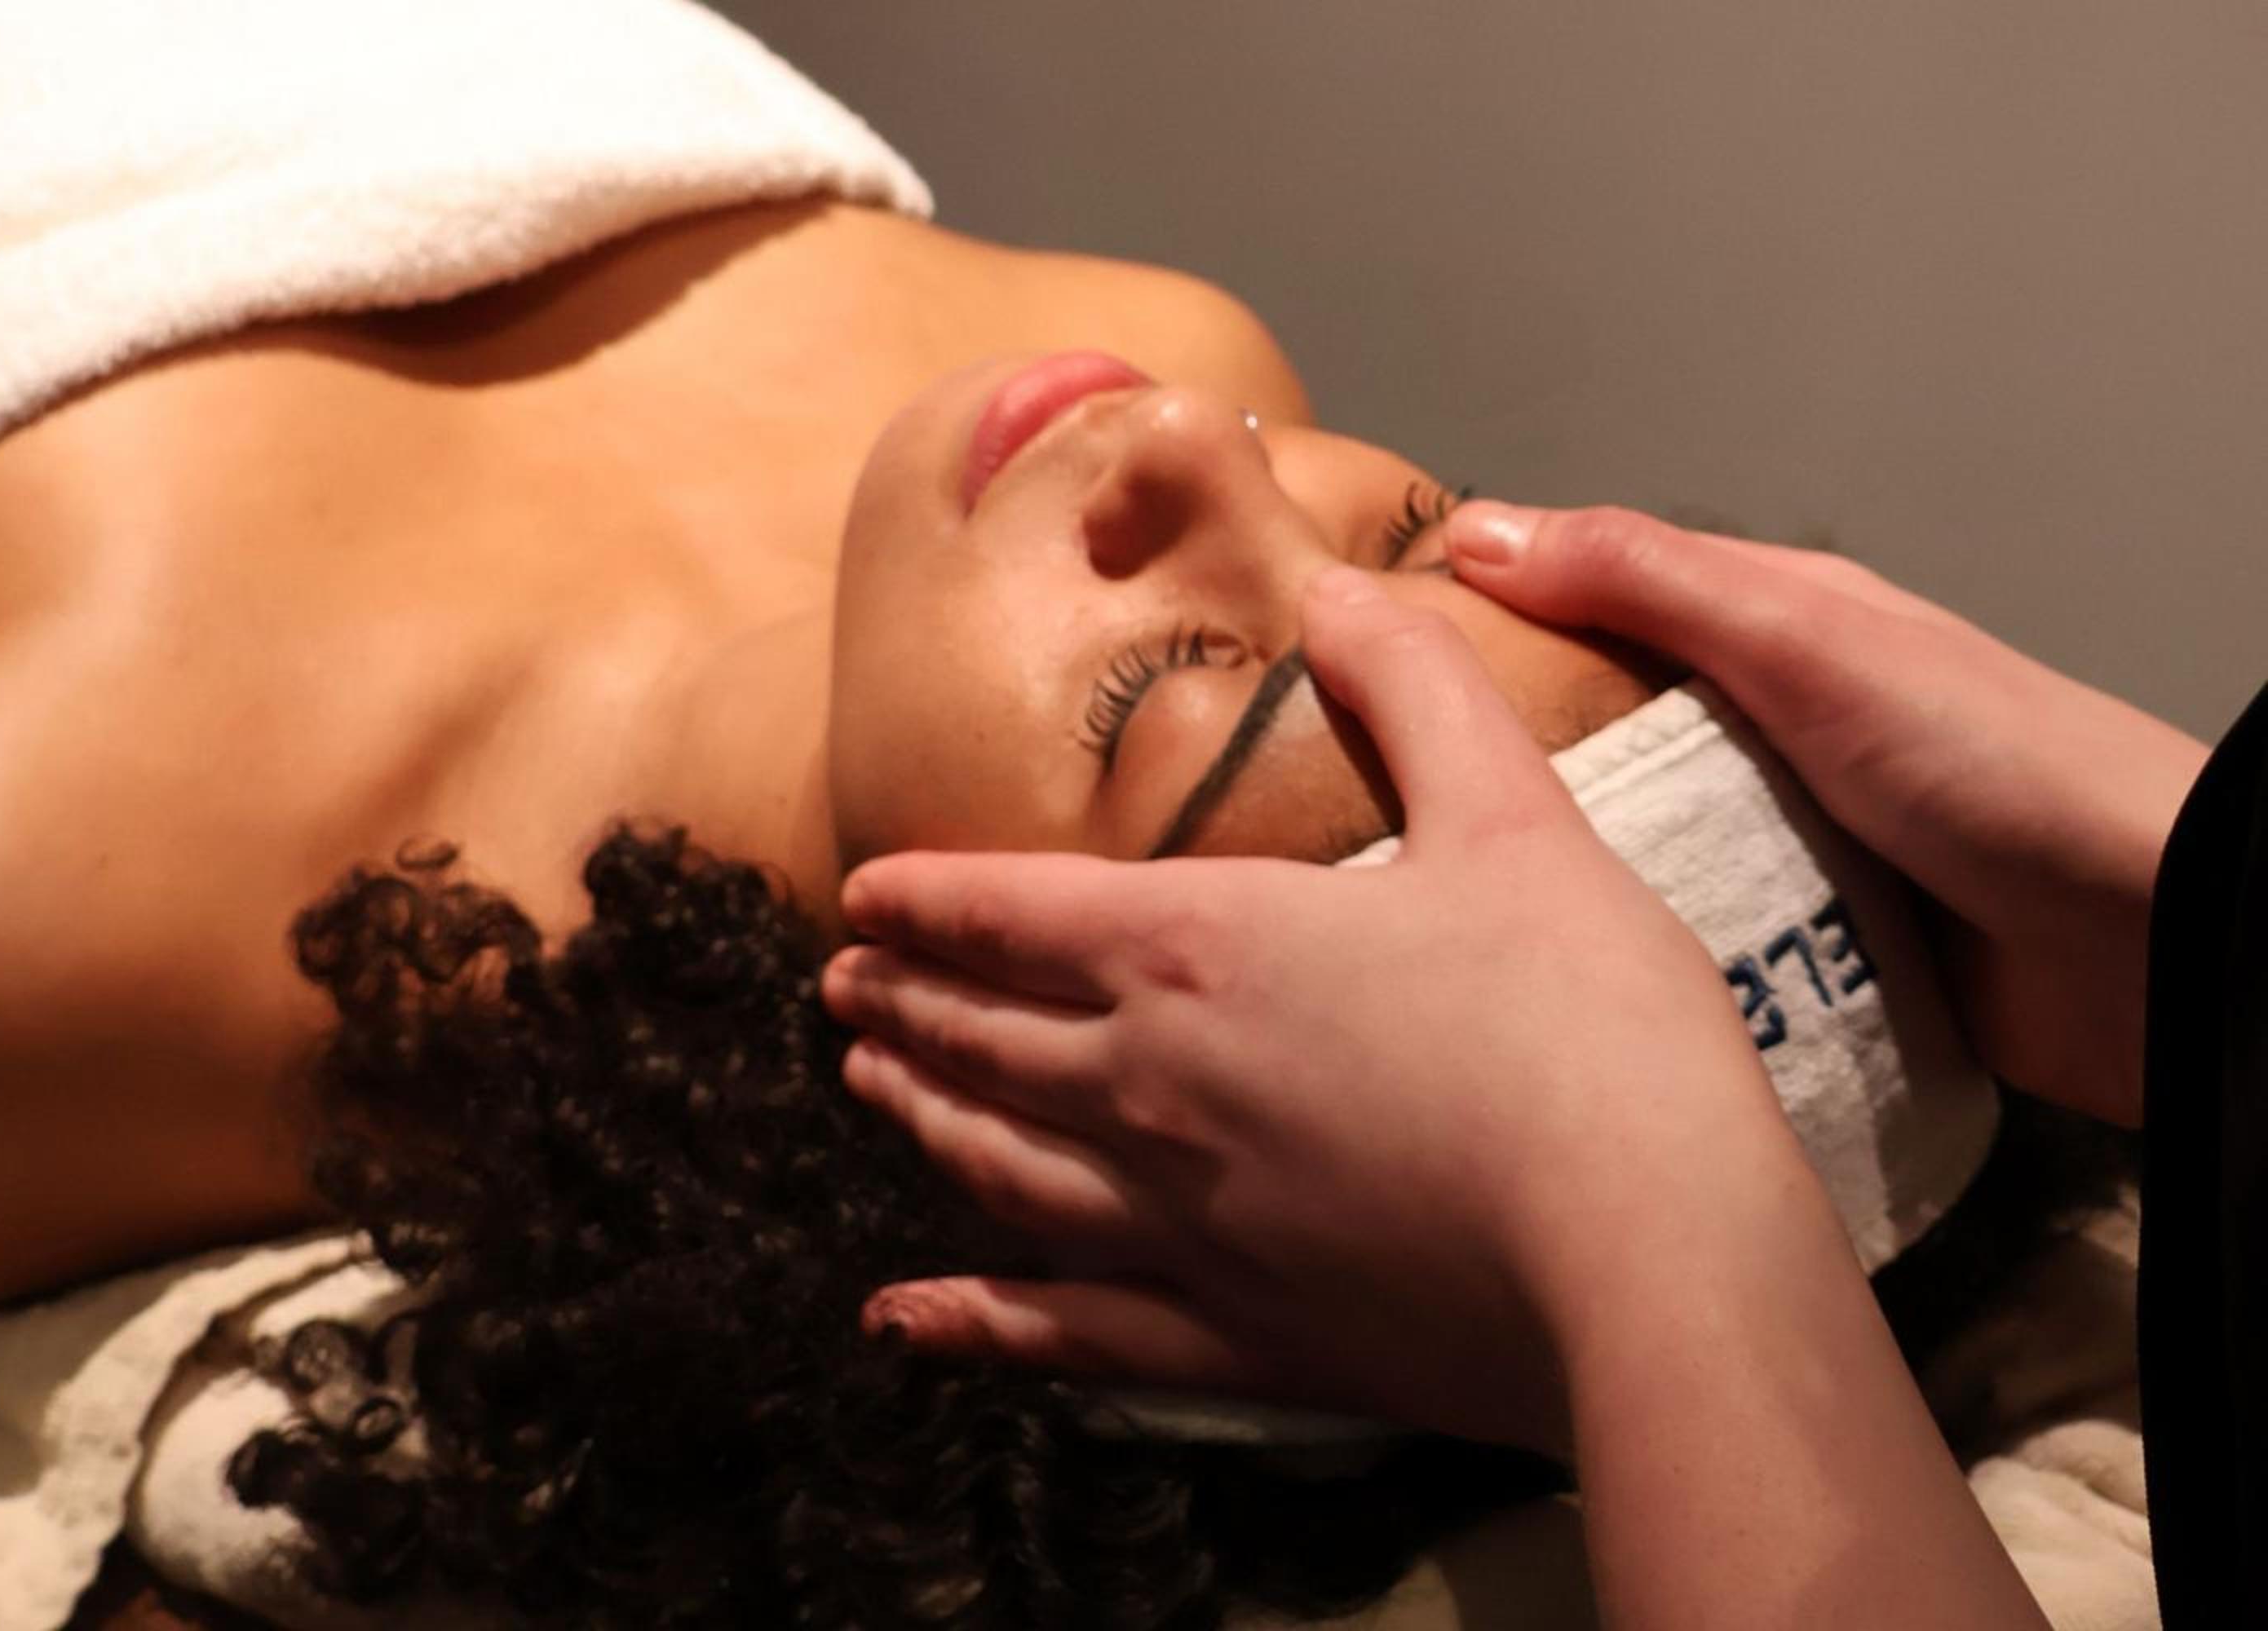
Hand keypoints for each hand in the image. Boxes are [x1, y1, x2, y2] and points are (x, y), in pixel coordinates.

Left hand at [821, 569, 1830, 1452]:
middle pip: (984, 1036)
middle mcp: (1150, 1087)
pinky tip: (902, 1319)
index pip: (1014, 912)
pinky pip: (1061, 1331)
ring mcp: (1177, 1227)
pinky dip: (970, 1324)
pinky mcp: (1230, 1340)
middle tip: (838, 985)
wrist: (1648, 1260)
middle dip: (904, 1000)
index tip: (860, 896)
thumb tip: (1339, 588)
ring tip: (866, 1084)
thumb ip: (1414, 691)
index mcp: (1200, 950)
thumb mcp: (1514, 817)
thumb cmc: (1587, 1026)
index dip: (927, 899)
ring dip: (922, 1115)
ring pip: (997, 1165)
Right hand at [1444, 500, 2206, 1126]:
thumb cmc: (1998, 767)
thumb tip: (1483, 529)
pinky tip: (1552, 970)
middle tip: (1372, 801)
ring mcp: (1786, 840)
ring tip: (1438, 898)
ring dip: (1562, 864)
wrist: (2145, 943)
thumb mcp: (1806, 643)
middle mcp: (1771, 730)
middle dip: (1498, 757)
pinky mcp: (1803, 945)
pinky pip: (1684, 934)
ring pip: (1633, 840)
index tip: (1358, 647)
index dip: (1484, 609)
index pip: (1595, 594)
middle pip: (1600, 727)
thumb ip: (1651, 581)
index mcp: (1772, 630)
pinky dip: (1628, 944)